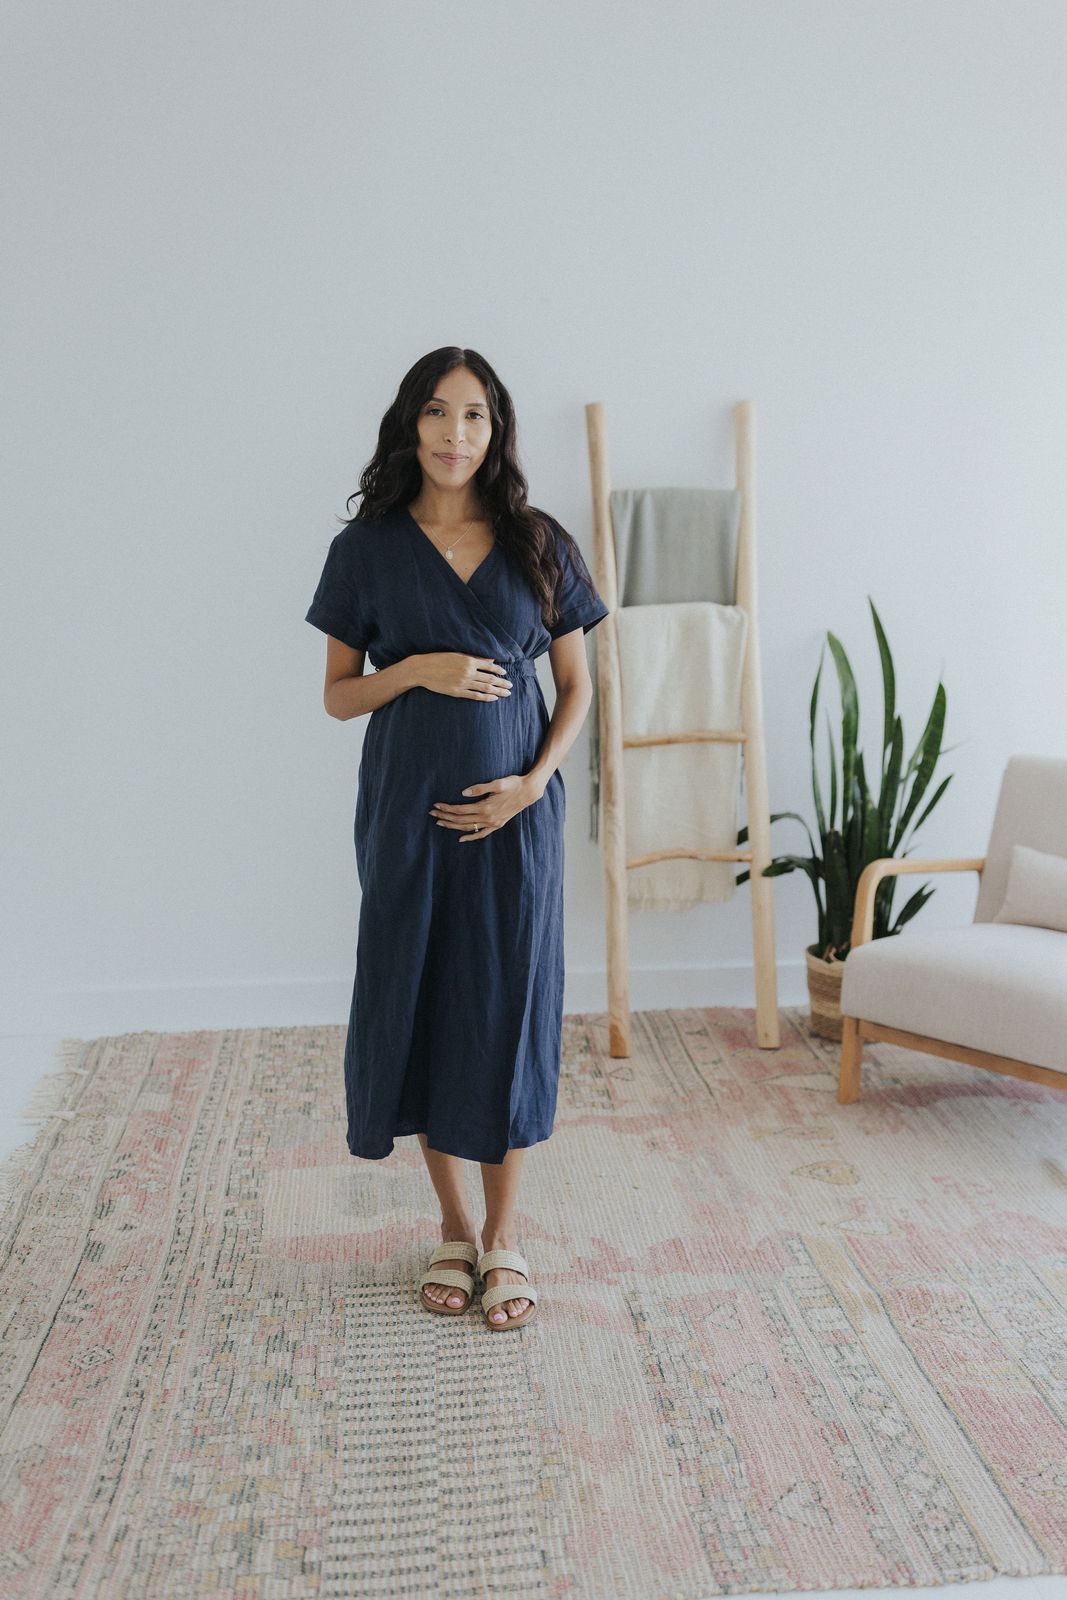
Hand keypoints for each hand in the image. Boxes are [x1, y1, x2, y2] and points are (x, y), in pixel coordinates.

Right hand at [416, 652, 512, 700]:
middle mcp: (468, 672)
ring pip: (485, 688)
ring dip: (497, 691)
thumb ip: (473, 657)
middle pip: (490, 678)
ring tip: (506, 693)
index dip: (498, 670)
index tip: (505, 673)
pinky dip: (485, 697)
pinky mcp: (457, 692)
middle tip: (511, 686)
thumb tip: (489, 659)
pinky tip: (493, 698)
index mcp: (468, 660)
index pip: (489, 665)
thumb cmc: (438, 659)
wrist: (422, 669)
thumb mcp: (456, 654)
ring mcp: (463, 683)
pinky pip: (475, 696)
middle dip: (502, 683)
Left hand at [430, 773, 544, 840]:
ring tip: (440, 823)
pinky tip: (461, 838)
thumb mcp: (497, 783)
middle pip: (461, 819)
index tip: (436, 805)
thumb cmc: (513, 784)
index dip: (447, 808)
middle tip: (432, 813)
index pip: (460, 810)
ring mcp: (493, 823)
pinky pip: (481, 834)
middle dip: (445, 816)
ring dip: (453, 826)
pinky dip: (470, 837)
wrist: (529, 792)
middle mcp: (488, 818)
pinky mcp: (497, 825)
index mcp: (486, 807)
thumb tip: (463, 793)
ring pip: (468, 827)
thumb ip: (480, 788)